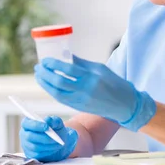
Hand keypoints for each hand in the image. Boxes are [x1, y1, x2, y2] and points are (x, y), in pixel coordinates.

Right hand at [20, 116, 77, 161]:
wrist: (58, 142)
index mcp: (27, 123)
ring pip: (35, 147)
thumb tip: (48, 120)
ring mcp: (26, 145)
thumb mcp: (56, 123)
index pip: (26, 123)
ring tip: (58, 143)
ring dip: (48, 145)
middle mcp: (24, 134)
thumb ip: (53, 120)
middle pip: (30, 136)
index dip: (35, 125)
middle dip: (43, 137)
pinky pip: (38, 154)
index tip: (46, 126)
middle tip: (55, 138)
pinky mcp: (30, 154)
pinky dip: (48, 151)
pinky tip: (54, 148)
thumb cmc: (55, 129)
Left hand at [34, 55, 156, 131]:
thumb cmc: (115, 84)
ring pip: (57, 93)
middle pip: (59, 83)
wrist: (126, 106)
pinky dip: (52, 92)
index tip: (45, 60)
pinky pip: (61, 100)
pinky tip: (47, 85)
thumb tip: (66, 57)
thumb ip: (82, 63)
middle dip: (45, 75)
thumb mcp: (101, 68)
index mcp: (92, 78)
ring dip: (45, 84)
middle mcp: (85, 91)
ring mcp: (81, 101)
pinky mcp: (79, 108)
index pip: (68, 70)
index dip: (53, 65)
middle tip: (38, 67)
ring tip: (38, 76)